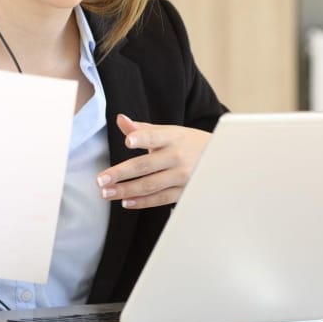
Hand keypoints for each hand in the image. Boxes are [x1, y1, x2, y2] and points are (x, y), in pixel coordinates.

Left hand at [95, 114, 210, 209]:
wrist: (221, 159)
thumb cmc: (187, 143)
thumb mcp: (169, 132)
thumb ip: (143, 129)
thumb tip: (120, 119)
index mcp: (172, 137)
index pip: (154, 136)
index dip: (141, 137)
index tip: (128, 141)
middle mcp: (177, 156)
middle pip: (146, 165)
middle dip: (121, 173)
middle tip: (101, 180)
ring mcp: (182, 176)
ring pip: (150, 185)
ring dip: (126, 190)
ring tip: (107, 193)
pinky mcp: (184, 192)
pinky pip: (160, 198)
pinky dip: (142, 201)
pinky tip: (126, 201)